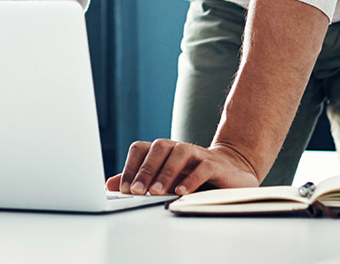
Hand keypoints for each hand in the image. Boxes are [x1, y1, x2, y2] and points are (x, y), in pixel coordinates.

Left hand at [105, 139, 260, 196]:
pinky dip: (192, 179)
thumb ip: (138, 180)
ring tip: (156, 192)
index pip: (141, 149)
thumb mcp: (163, 178)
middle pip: (159, 147)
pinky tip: (181, 192)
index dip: (131, 167)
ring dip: (166, 172)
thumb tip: (110, 185)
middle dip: (145, 170)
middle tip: (136, 192)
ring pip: (180, 153)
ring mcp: (199, 154)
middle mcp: (179, 148)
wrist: (230, 173)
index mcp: (163, 150)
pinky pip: (204, 167)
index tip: (124, 190)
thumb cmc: (192, 176)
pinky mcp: (217, 166)